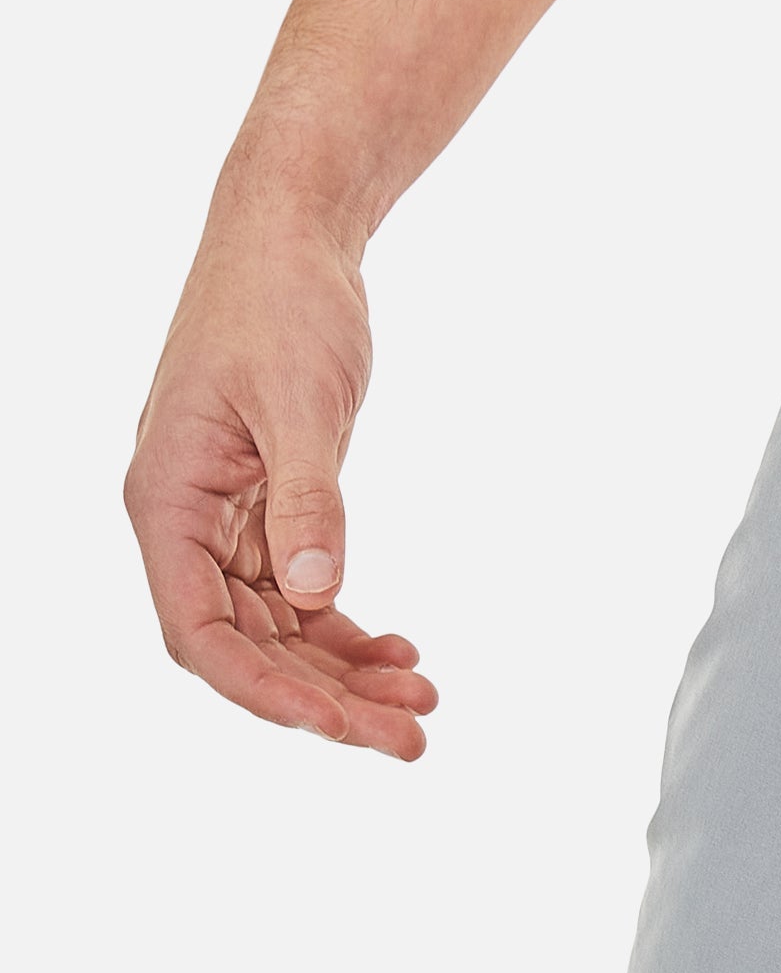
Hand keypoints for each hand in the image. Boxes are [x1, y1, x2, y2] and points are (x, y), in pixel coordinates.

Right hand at [125, 208, 437, 754]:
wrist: (292, 236)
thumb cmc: (278, 300)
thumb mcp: (299, 400)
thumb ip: (308, 498)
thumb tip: (320, 592)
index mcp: (166, 499)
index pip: (198, 630)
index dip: (263, 690)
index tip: (338, 723)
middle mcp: (186, 520)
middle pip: (246, 645)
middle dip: (325, 698)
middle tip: (411, 735)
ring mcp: (226, 518)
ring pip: (278, 628)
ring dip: (345, 671)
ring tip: (422, 703)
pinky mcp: (269, 506)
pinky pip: (301, 592)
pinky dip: (348, 626)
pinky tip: (403, 651)